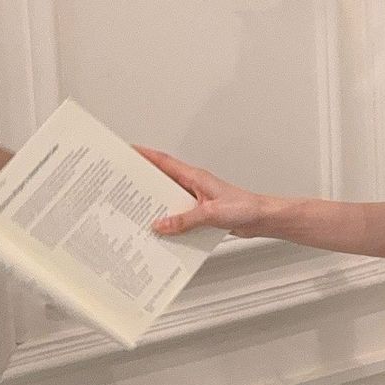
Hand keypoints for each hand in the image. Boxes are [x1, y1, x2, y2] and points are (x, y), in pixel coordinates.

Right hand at [133, 145, 271, 237]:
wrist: (262, 218)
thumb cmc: (244, 207)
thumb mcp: (210, 214)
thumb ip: (184, 220)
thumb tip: (160, 225)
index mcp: (194, 177)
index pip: (164, 162)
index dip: (145, 155)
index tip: (128, 151)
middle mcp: (193, 186)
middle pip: (162, 181)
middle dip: (143, 182)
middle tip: (123, 186)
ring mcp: (196, 200)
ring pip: (170, 201)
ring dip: (156, 207)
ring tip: (136, 214)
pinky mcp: (201, 214)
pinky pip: (180, 217)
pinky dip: (170, 223)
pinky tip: (162, 233)